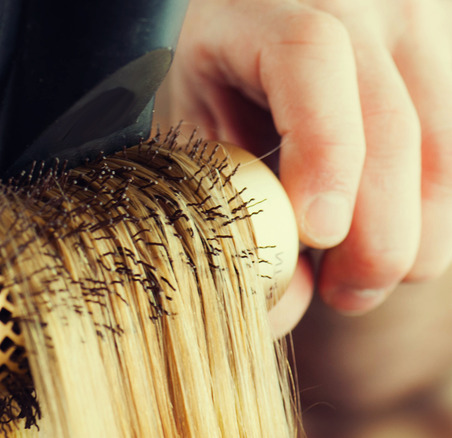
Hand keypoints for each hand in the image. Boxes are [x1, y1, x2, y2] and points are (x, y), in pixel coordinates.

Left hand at [167, 0, 451, 314]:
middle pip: (395, 125)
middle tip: (343, 295)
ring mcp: (417, 29)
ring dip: (412, 235)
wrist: (262, 11)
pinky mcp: (446, 60)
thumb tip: (288, 299)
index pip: (311, 60)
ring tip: (355, 281)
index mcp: (272, 9)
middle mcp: (360, 8)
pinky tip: (380, 237)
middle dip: (378, 236)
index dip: (325, 152)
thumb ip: (221, 194)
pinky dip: (424, 212)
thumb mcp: (194, 116)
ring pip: (442, 151)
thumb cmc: (217, 68)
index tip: (319, 233)